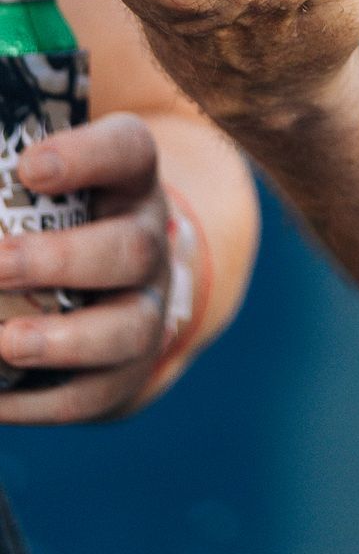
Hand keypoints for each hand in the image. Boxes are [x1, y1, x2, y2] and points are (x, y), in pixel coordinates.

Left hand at [0, 113, 171, 421]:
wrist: (114, 290)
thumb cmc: (57, 217)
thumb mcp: (44, 183)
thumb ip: (6, 173)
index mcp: (129, 181)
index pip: (129, 152)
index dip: (86, 156)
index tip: (29, 165)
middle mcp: (149, 241)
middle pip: (131, 248)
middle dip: (60, 259)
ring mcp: (145, 311)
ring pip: (128, 327)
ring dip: (62, 338)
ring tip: (3, 340)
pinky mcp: (125, 376)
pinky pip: (92, 395)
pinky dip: (38, 402)